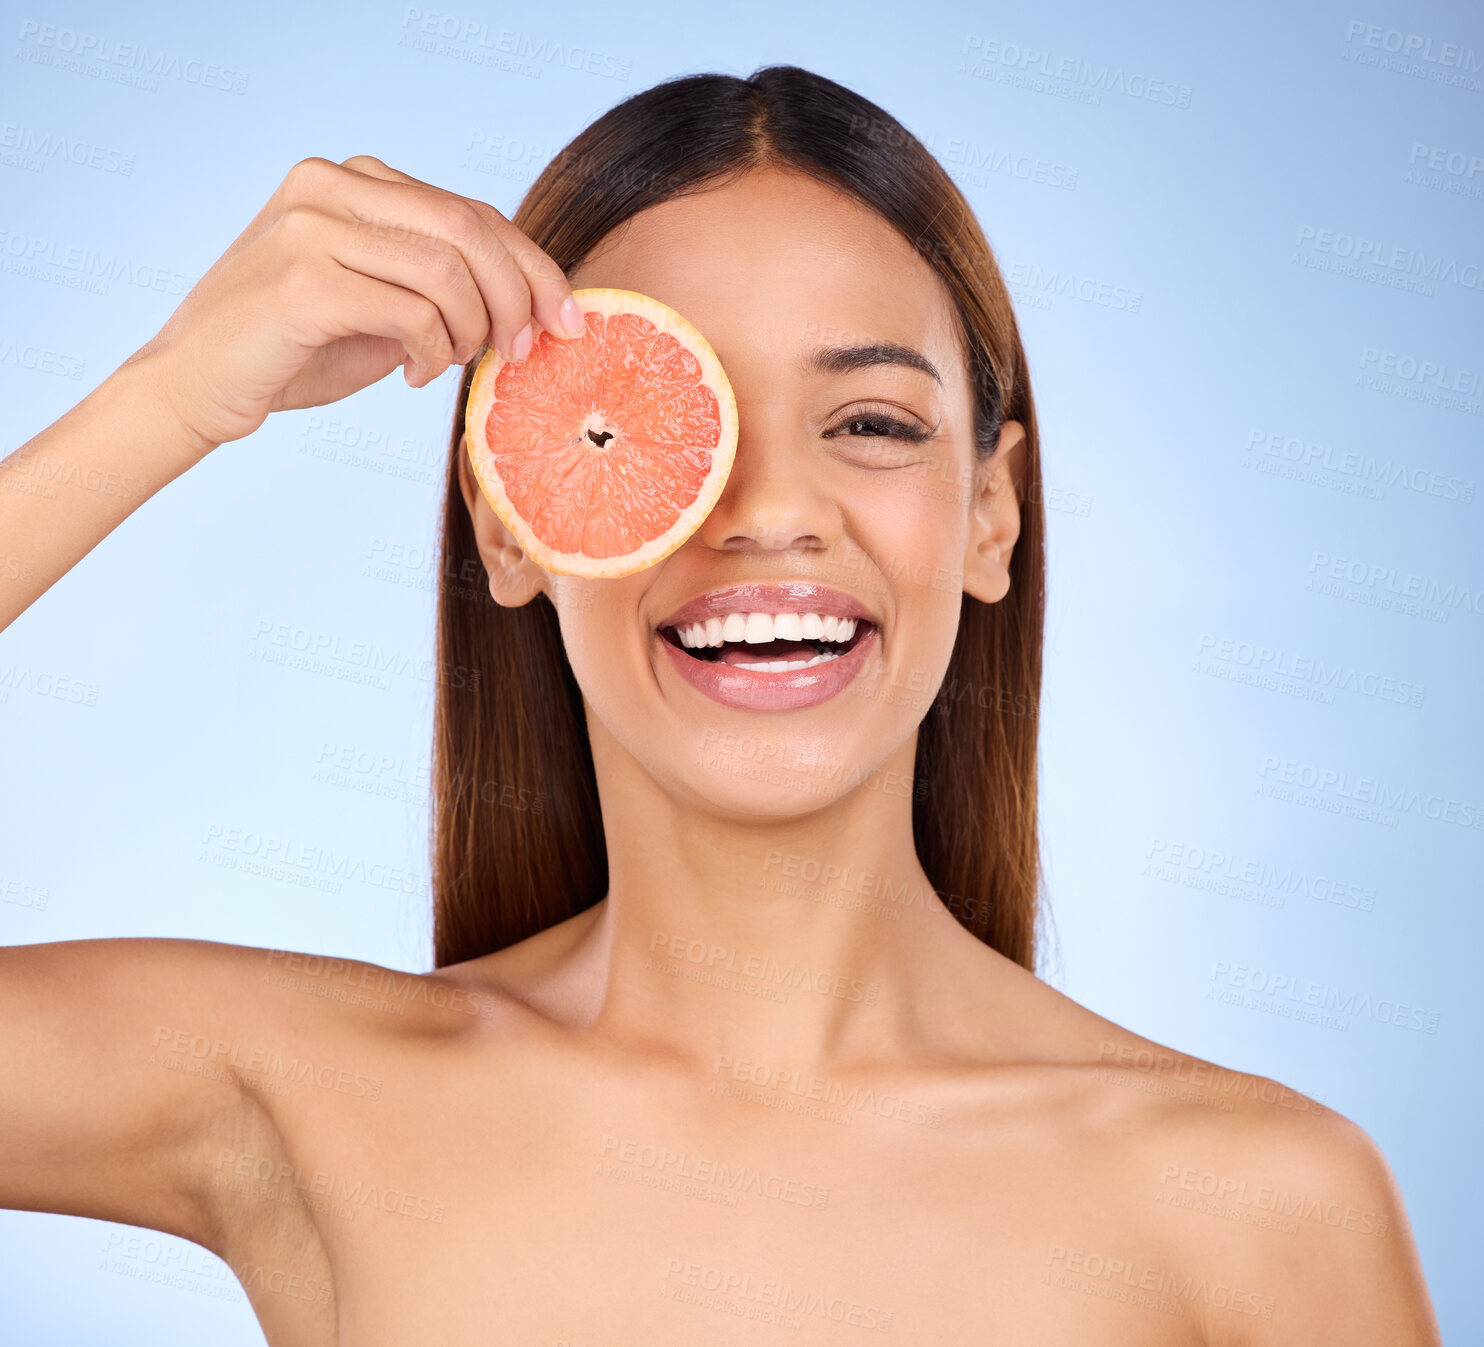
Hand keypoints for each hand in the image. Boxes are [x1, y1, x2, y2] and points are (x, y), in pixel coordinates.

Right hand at [123, 154, 584, 455]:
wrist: (195, 385)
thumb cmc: (292, 350)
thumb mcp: (379, 304)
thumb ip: (438, 285)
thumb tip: (534, 304)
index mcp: (353, 180)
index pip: (471, 211)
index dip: (534, 265)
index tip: (571, 318)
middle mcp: (330, 187)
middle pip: (470, 229)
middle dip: (520, 296)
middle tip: (526, 350)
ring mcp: (312, 228)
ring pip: (447, 271)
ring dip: (473, 329)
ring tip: (454, 362)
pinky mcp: (303, 281)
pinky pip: (413, 312)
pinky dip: (432, 351)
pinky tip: (413, 375)